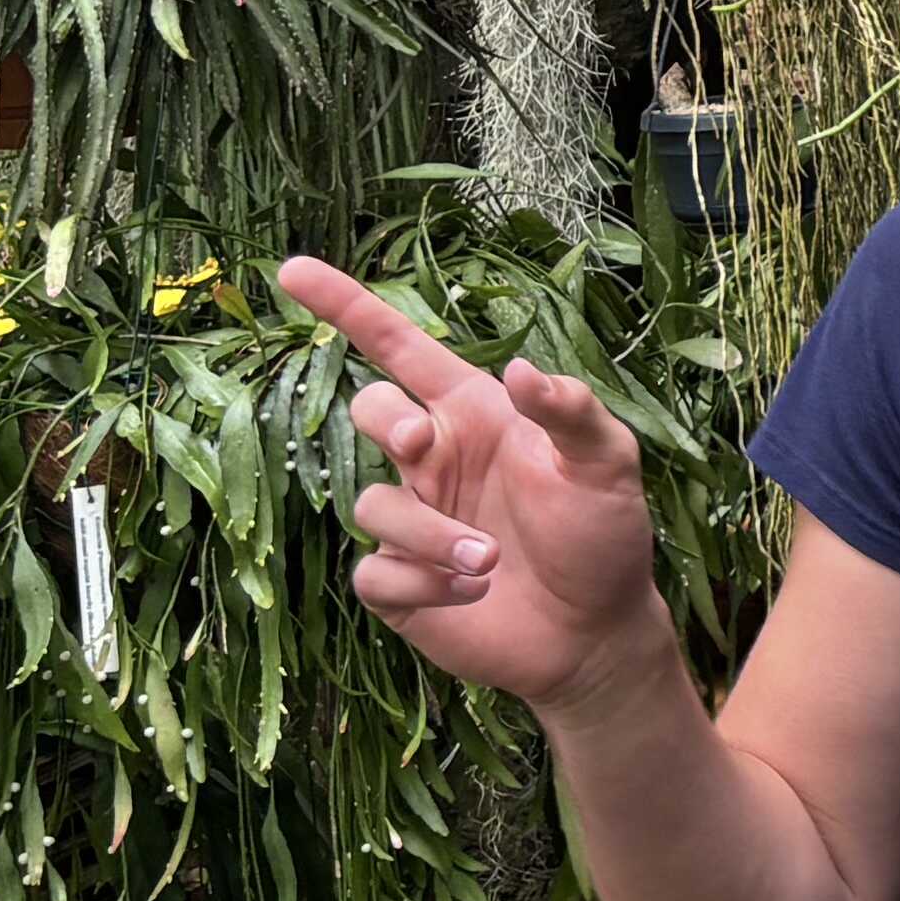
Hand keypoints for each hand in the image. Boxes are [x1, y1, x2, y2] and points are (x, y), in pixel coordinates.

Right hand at [282, 256, 673, 718]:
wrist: (597, 631)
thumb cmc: (604, 534)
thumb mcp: (608, 463)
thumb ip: (570, 411)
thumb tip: (520, 368)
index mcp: (475, 415)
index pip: (400, 348)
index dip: (346, 306)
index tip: (291, 269)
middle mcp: (435, 460)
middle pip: (371, 411)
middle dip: (385, 421)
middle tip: (421, 444)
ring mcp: (413, 522)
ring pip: (372, 505)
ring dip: (430, 534)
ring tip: (492, 562)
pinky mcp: (400, 585)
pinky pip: (375, 573)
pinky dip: (423, 584)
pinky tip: (472, 593)